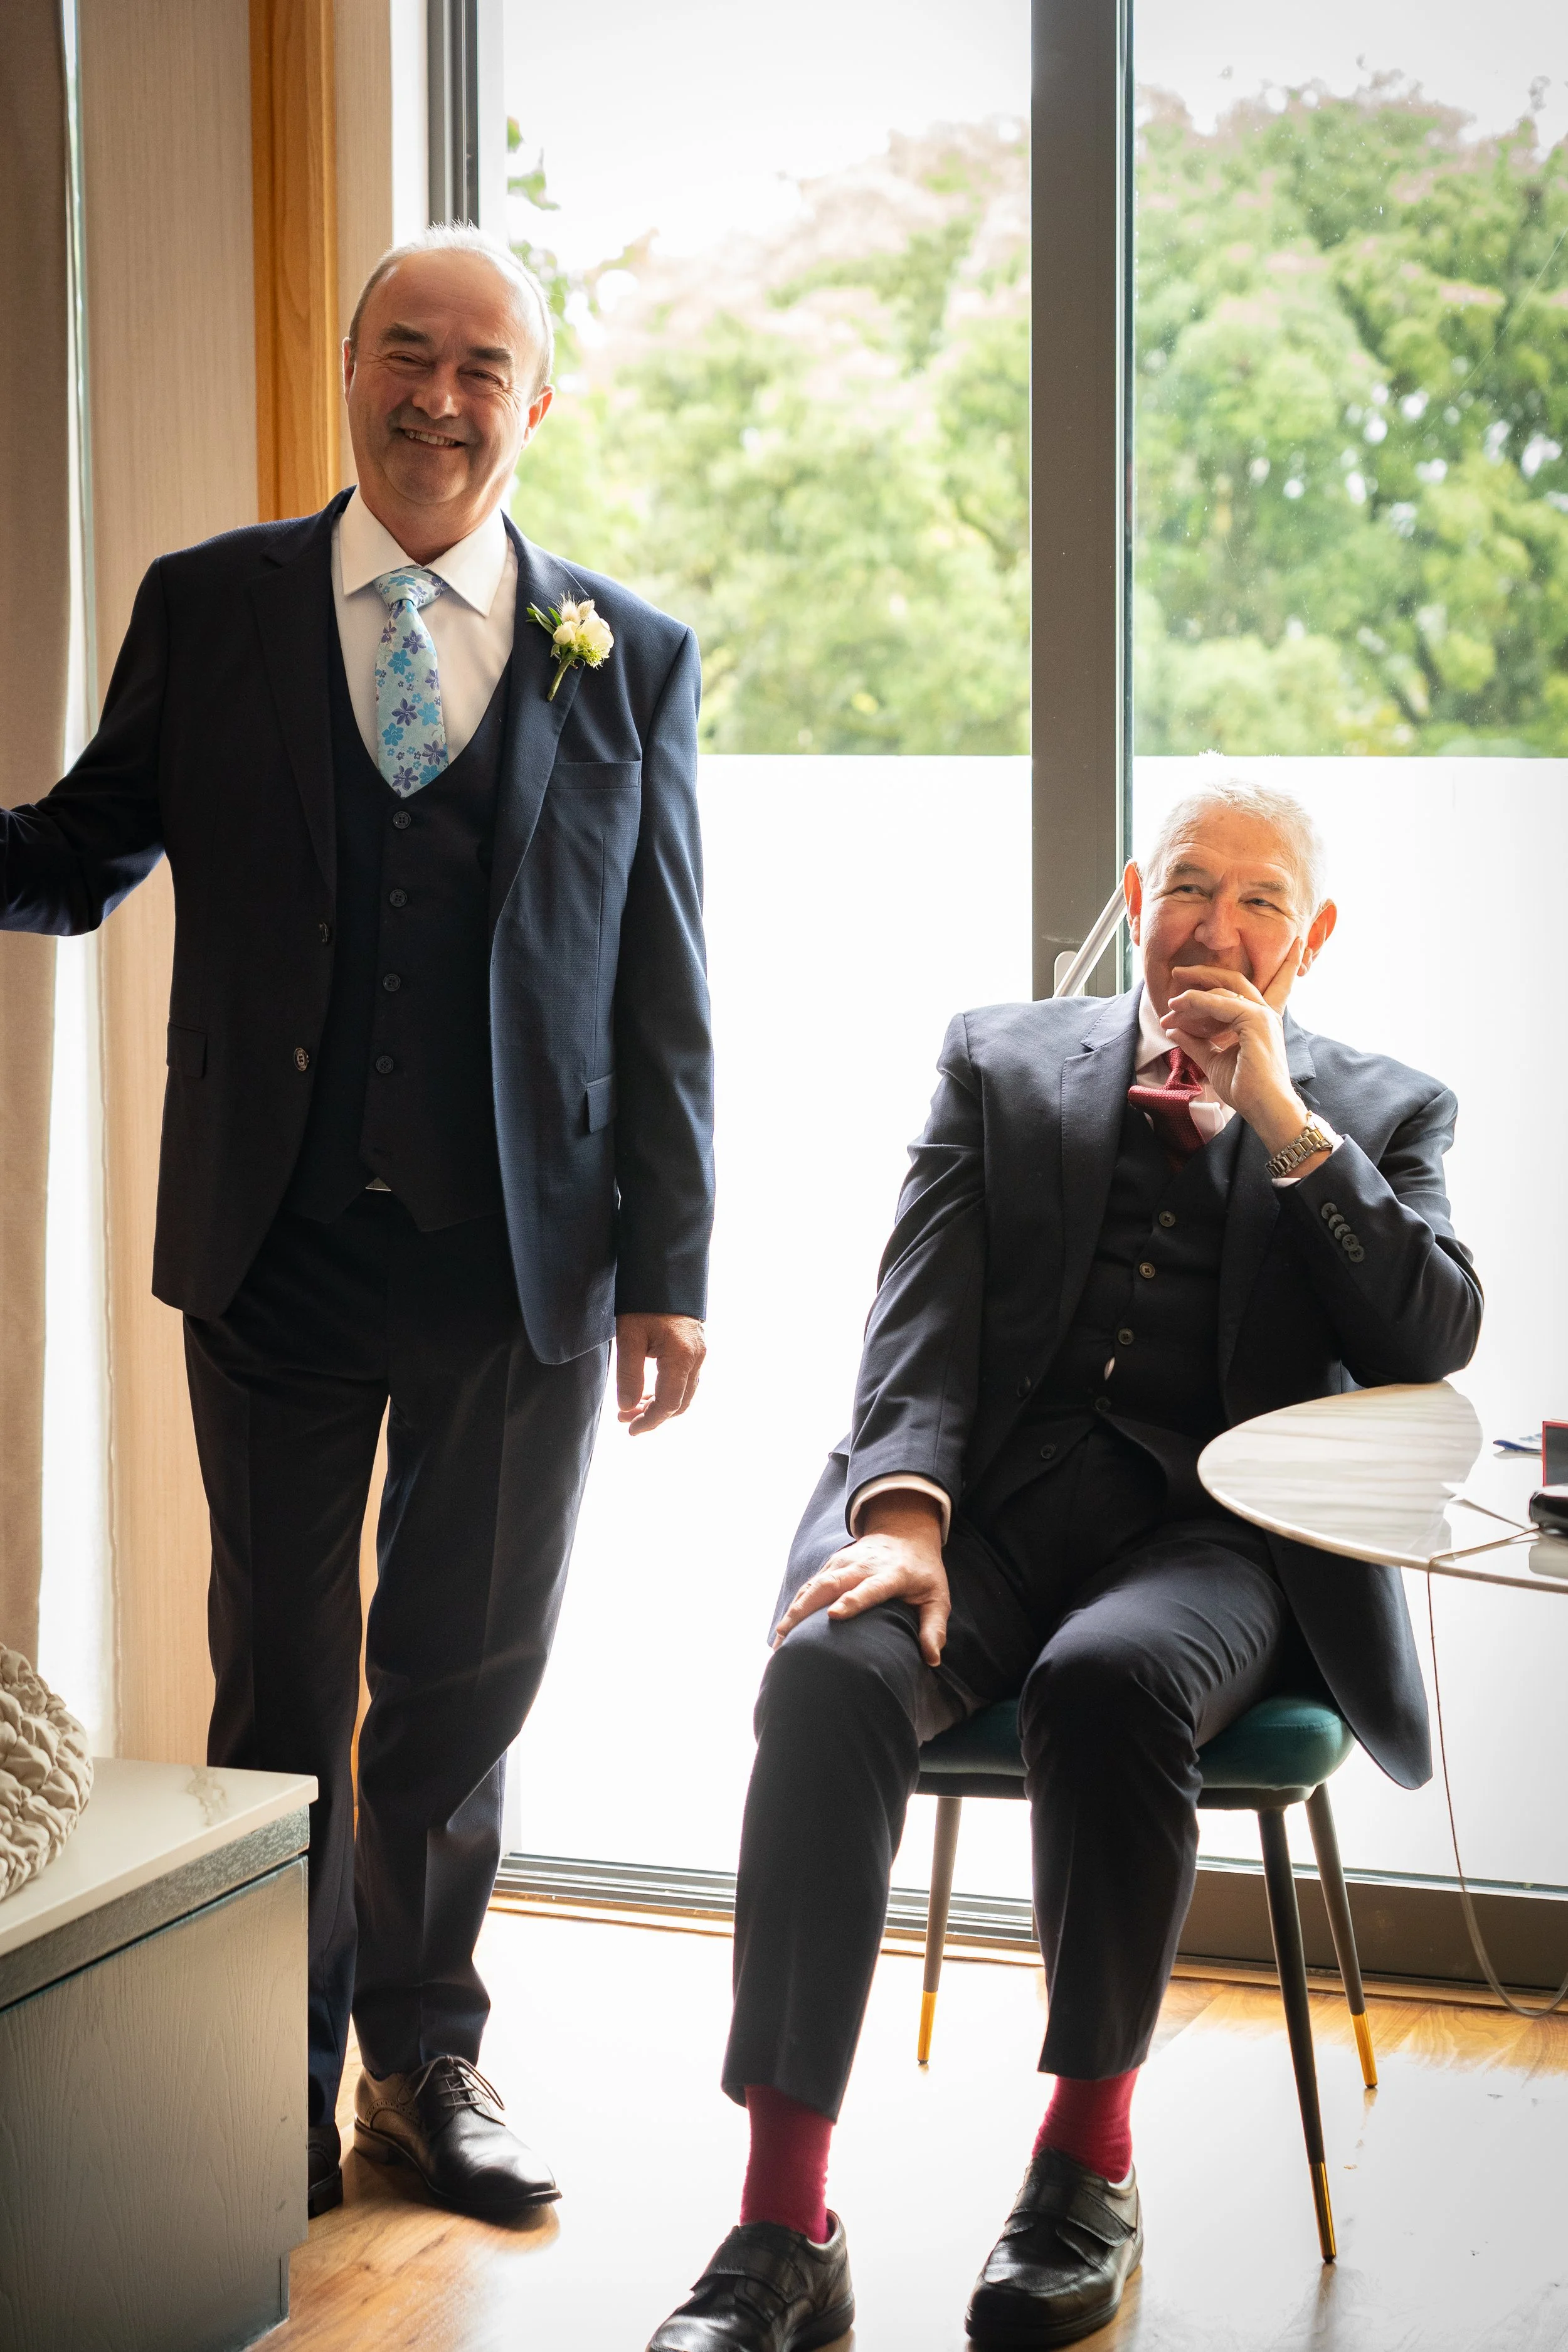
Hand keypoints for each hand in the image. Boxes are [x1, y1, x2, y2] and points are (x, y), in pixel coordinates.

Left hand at [615, 1313, 705, 1434]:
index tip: (630, 1429)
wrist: (663, 1273)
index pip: (668, 1403)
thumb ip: (628, 1374)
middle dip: (653, 1416)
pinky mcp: (695, 1348)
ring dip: (659, 1405)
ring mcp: (699, 1353)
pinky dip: (667, 1392)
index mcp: (681, 1356)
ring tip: (631, 1407)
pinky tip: (647, 1392)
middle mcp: (697, 1358)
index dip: (649, 1421)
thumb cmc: (644, 1302)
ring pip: (684, 1393)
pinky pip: (685, 1380)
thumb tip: (627, 1407)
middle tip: (624, 1419)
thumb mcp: (629, 1336)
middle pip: (679, 1402)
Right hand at [772, 1493, 949, 1665]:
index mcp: (891, 1575)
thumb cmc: (923, 1572)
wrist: (904, 1532)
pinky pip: (810, 1585)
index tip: (834, 1615)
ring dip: (795, 1610)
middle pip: (830, 1585)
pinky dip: (795, 1605)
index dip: (852, 1601)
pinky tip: (783, 1629)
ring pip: (815, 1585)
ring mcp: (843, 1564)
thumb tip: (932, 1659)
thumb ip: (934, 1627)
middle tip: (789, 1637)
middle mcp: (862, 1567)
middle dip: (807, 1609)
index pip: (869, 1588)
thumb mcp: (938, 1597)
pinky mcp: (832, 1566)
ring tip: (779, 1639)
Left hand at [1163, 947, 1312, 1156]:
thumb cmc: (1244, 1088)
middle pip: (1231, 980)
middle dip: (1203, 973)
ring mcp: (1261, 1015)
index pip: (1236, 990)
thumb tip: (1173, 1029)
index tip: (1180, 991)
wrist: (1264, 1108)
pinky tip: (1180, 1006)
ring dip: (1193, 995)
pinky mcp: (1257, 1021)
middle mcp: (1262, 1013)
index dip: (1209, 983)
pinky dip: (1198, 1002)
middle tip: (1177, 972)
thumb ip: (1195, 1043)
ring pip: (1223, 990)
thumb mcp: (1212, 1060)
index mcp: (1256, 1020)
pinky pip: (1222, 1004)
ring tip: (1171, 1005)